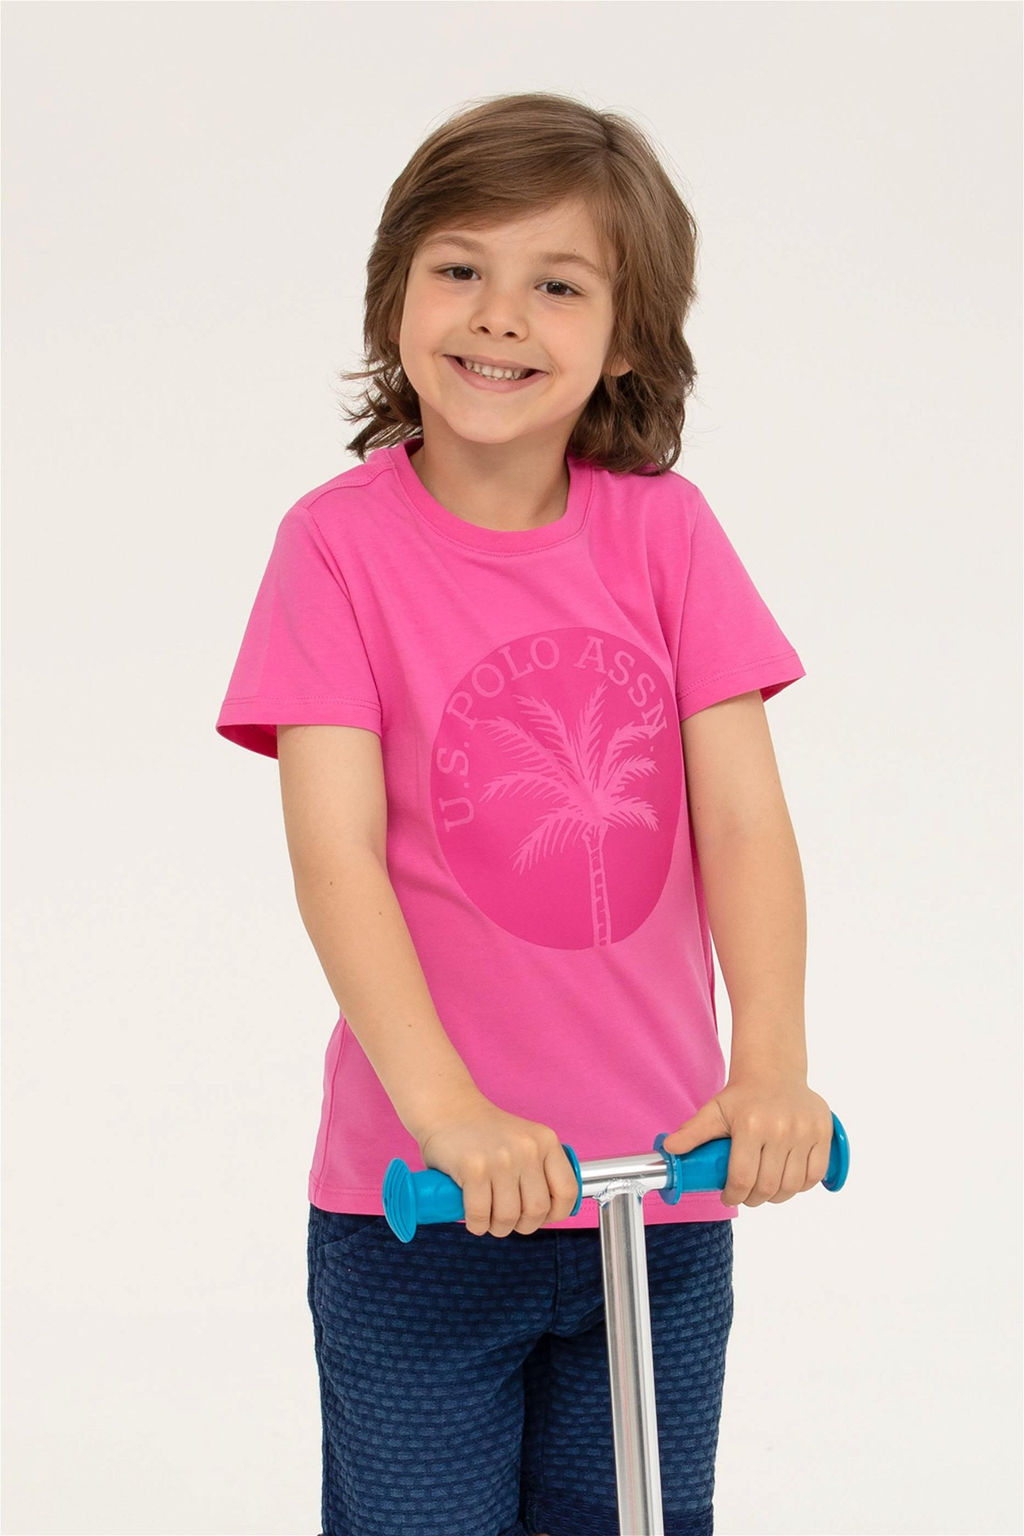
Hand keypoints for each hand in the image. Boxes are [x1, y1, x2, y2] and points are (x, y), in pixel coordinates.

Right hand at [416, 1093, 579, 1237]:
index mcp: (545, 1141)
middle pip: (537, 1210)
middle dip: (523, 1225)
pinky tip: (474, 1218)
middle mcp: (527, 1148)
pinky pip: (480, 1214)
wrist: (447, 1107)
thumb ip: (539, 1169)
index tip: (541, 1217)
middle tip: (508, 1220)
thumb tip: (548, 1212)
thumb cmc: (484, 1133)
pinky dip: (477, 1225)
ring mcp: (501, 1158)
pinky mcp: (474, 1168)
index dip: (556, 1213)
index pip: (567, 1191)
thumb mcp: (524, 1141)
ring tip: (489, 1220)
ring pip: (509, 1217)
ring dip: (498, 1228)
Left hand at [660, 1075, 833, 1206]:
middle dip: (753, 1199)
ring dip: (777, 1196)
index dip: (733, 1195)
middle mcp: (781, 1128)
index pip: (742, 1177)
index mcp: (751, 1125)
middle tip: (745, 1196)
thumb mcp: (714, 1110)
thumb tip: (668, 1151)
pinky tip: (787, 1181)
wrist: (774, 1072)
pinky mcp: (823, 1132)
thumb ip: (692, 1132)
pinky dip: (801, 1186)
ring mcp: (805, 1131)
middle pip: (768, 1186)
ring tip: (765, 1191)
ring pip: (792, 1185)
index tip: (728, 1197)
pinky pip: (814, 1174)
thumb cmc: (742, 1096)